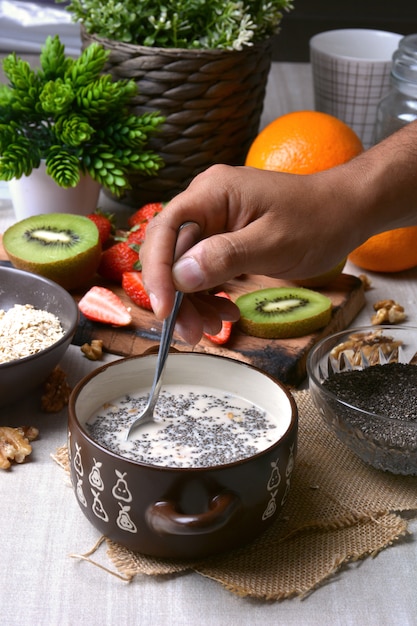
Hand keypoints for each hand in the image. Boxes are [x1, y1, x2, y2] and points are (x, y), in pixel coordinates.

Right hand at [140, 164, 359, 343]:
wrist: (345, 213)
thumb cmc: (317, 221)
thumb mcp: (273, 243)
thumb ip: (224, 257)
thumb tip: (179, 275)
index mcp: (212, 193)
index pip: (166, 230)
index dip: (156, 271)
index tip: (164, 310)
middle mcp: (206, 203)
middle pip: (171, 252)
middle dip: (176, 295)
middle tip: (190, 333)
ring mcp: (214, 221)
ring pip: (185, 266)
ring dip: (193, 301)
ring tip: (213, 327)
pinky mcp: (224, 238)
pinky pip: (204, 270)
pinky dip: (209, 295)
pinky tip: (225, 313)